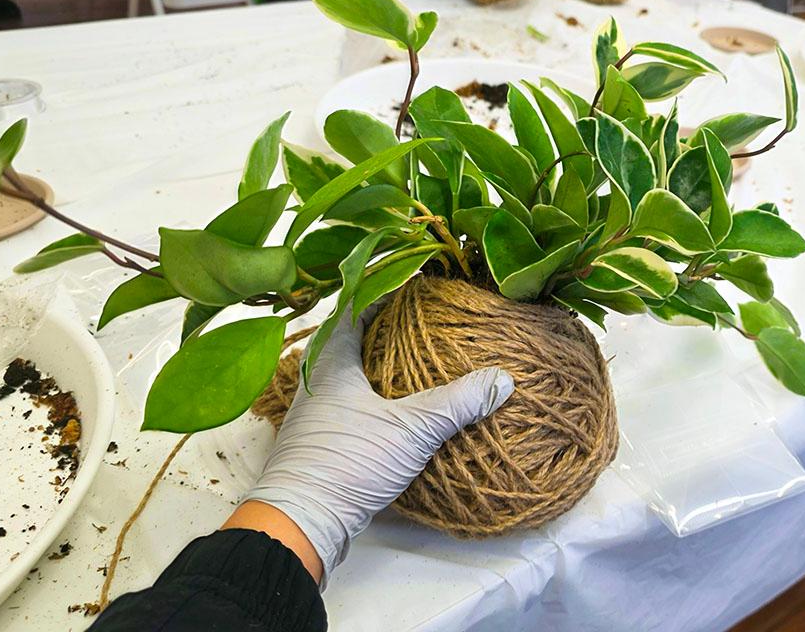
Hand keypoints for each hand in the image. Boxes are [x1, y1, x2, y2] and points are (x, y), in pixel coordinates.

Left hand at [242, 304, 513, 584]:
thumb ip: (457, 402)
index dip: (383, 288)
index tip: (415, 282)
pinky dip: (375, 391)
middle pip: (351, 336)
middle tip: (424, 317)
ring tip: (419, 356)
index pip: (354, 305)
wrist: (301, 521)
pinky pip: (351, 399)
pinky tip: (400, 403)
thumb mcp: (412, 429)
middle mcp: (317, 378)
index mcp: (330, 360)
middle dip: (386, 325)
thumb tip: (503, 379)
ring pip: (350, 369)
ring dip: (380, 360)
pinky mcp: (322, 438)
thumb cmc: (347, 462)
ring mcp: (316, 409)